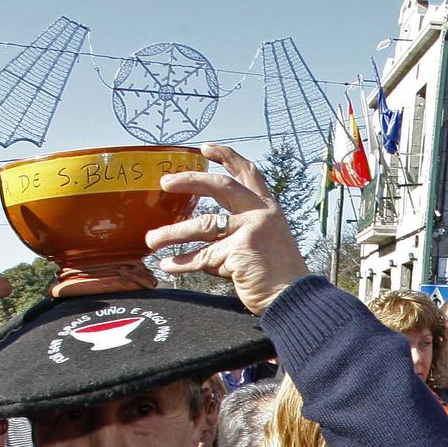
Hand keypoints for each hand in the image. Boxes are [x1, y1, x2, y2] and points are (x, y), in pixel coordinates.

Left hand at [147, 143, 309, 314]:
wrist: (295, 298)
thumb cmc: (278, 275)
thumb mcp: (265, 242)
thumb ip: (238, 231)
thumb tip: (202, 235)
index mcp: (268, 208)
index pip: (248, 173)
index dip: (228, 157)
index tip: (205, 148)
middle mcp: (260, 213)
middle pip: (220, 185)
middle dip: (190, 181)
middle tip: (165, 182)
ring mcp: (251, 230)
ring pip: (202, 225)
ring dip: (173, 232)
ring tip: (152, 239)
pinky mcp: (240, 250)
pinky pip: (203, 256)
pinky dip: (183, 262)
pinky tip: (168, 265)